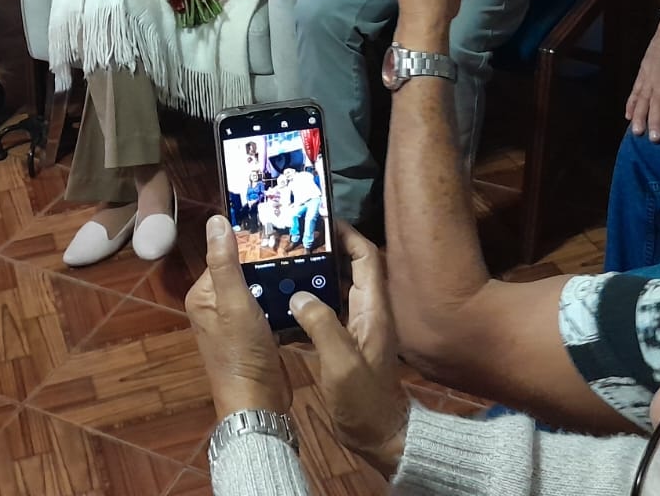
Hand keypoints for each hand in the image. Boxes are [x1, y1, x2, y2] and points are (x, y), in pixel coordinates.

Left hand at [186, 215, 290, 418]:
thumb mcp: (234, 303)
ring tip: (306, 263)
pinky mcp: (256, 333)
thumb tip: (216, 220)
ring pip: (259, 287)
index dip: (248, 243)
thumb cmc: (242, 353)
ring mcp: (237, 321)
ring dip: (277, 279)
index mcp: (204, 295)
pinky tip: (302, 290)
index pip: (225, 255)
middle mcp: (216, 305)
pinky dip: (282, 298)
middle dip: (266, 260)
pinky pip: (269, 305)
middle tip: (298, 244)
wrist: (259, 403)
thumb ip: (224, 262)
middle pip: (243, 270)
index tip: (276, 228)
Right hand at [290, 226, 408, 477]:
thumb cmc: (364, 400)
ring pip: (334, 291)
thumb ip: (321, 325)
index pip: (366, 257)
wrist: (379, 437)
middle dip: (322, 251)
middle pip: (348, 269)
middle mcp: (367, 312)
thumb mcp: (341, 363)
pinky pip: (326, 313)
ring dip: (312, 277)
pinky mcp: (345, 345)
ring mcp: (357, 329)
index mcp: (373, 309)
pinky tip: (281, 305)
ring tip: (280, 265)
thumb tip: (298, 294)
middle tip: (290, 241)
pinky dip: (307, 304)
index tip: (320, 222)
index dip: (347, 235)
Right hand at [625, 19, 659, 141]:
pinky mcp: (641, 72)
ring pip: (642, 98)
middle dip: (655, 121)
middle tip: (654, 139)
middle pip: (657, 102)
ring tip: (637, 132)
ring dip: (639, 116)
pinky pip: (634, 90)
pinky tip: (628, 117)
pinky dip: (631, 104)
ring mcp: (648, 74)